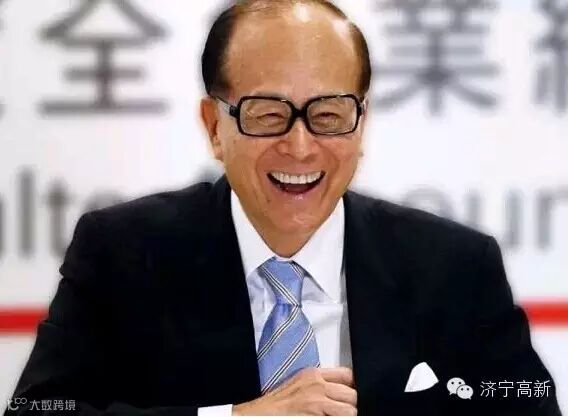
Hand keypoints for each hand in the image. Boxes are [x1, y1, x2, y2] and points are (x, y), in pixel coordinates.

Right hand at [232, 367, 356, 415]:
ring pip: (351, 411)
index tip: (351, 396)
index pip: (348, 375)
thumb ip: (319, 384)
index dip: (353, 387)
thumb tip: (341, 391)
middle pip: (353, 394)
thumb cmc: (276, 405)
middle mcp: (317, 387)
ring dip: (347, 416)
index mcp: (313, 375)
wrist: (259, 415)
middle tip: (343, 412)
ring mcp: (317, 404)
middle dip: (352, 405)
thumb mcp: (299, 384)